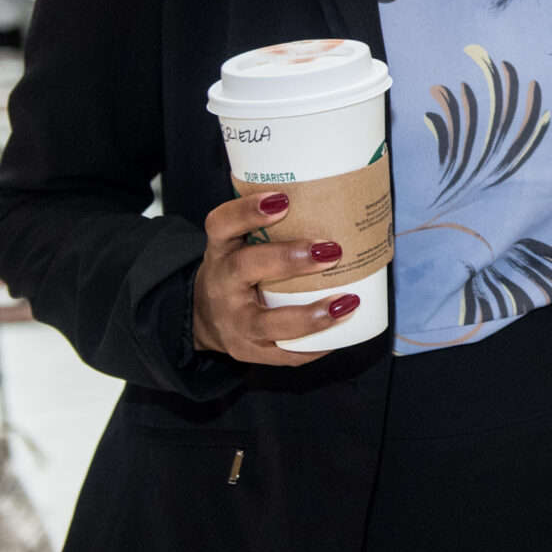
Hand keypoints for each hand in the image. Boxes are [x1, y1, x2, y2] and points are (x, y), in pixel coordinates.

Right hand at [191, 192, 361, 364]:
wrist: (205, 318)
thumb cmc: (238, 272)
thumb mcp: (240, 244)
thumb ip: (272, 227)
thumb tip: (335, 197)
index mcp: (220, 251)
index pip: (222, 225)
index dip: (247, 211)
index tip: (282, 199)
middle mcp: (221, 285)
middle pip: (244, 269)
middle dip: (288, 260)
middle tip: (331, 250)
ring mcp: (233, 323)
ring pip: (266, 324)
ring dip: (309, 315)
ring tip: (346, 303)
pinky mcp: (248, 351)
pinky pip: (283, 354)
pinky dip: (314, 346)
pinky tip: (340, 333)